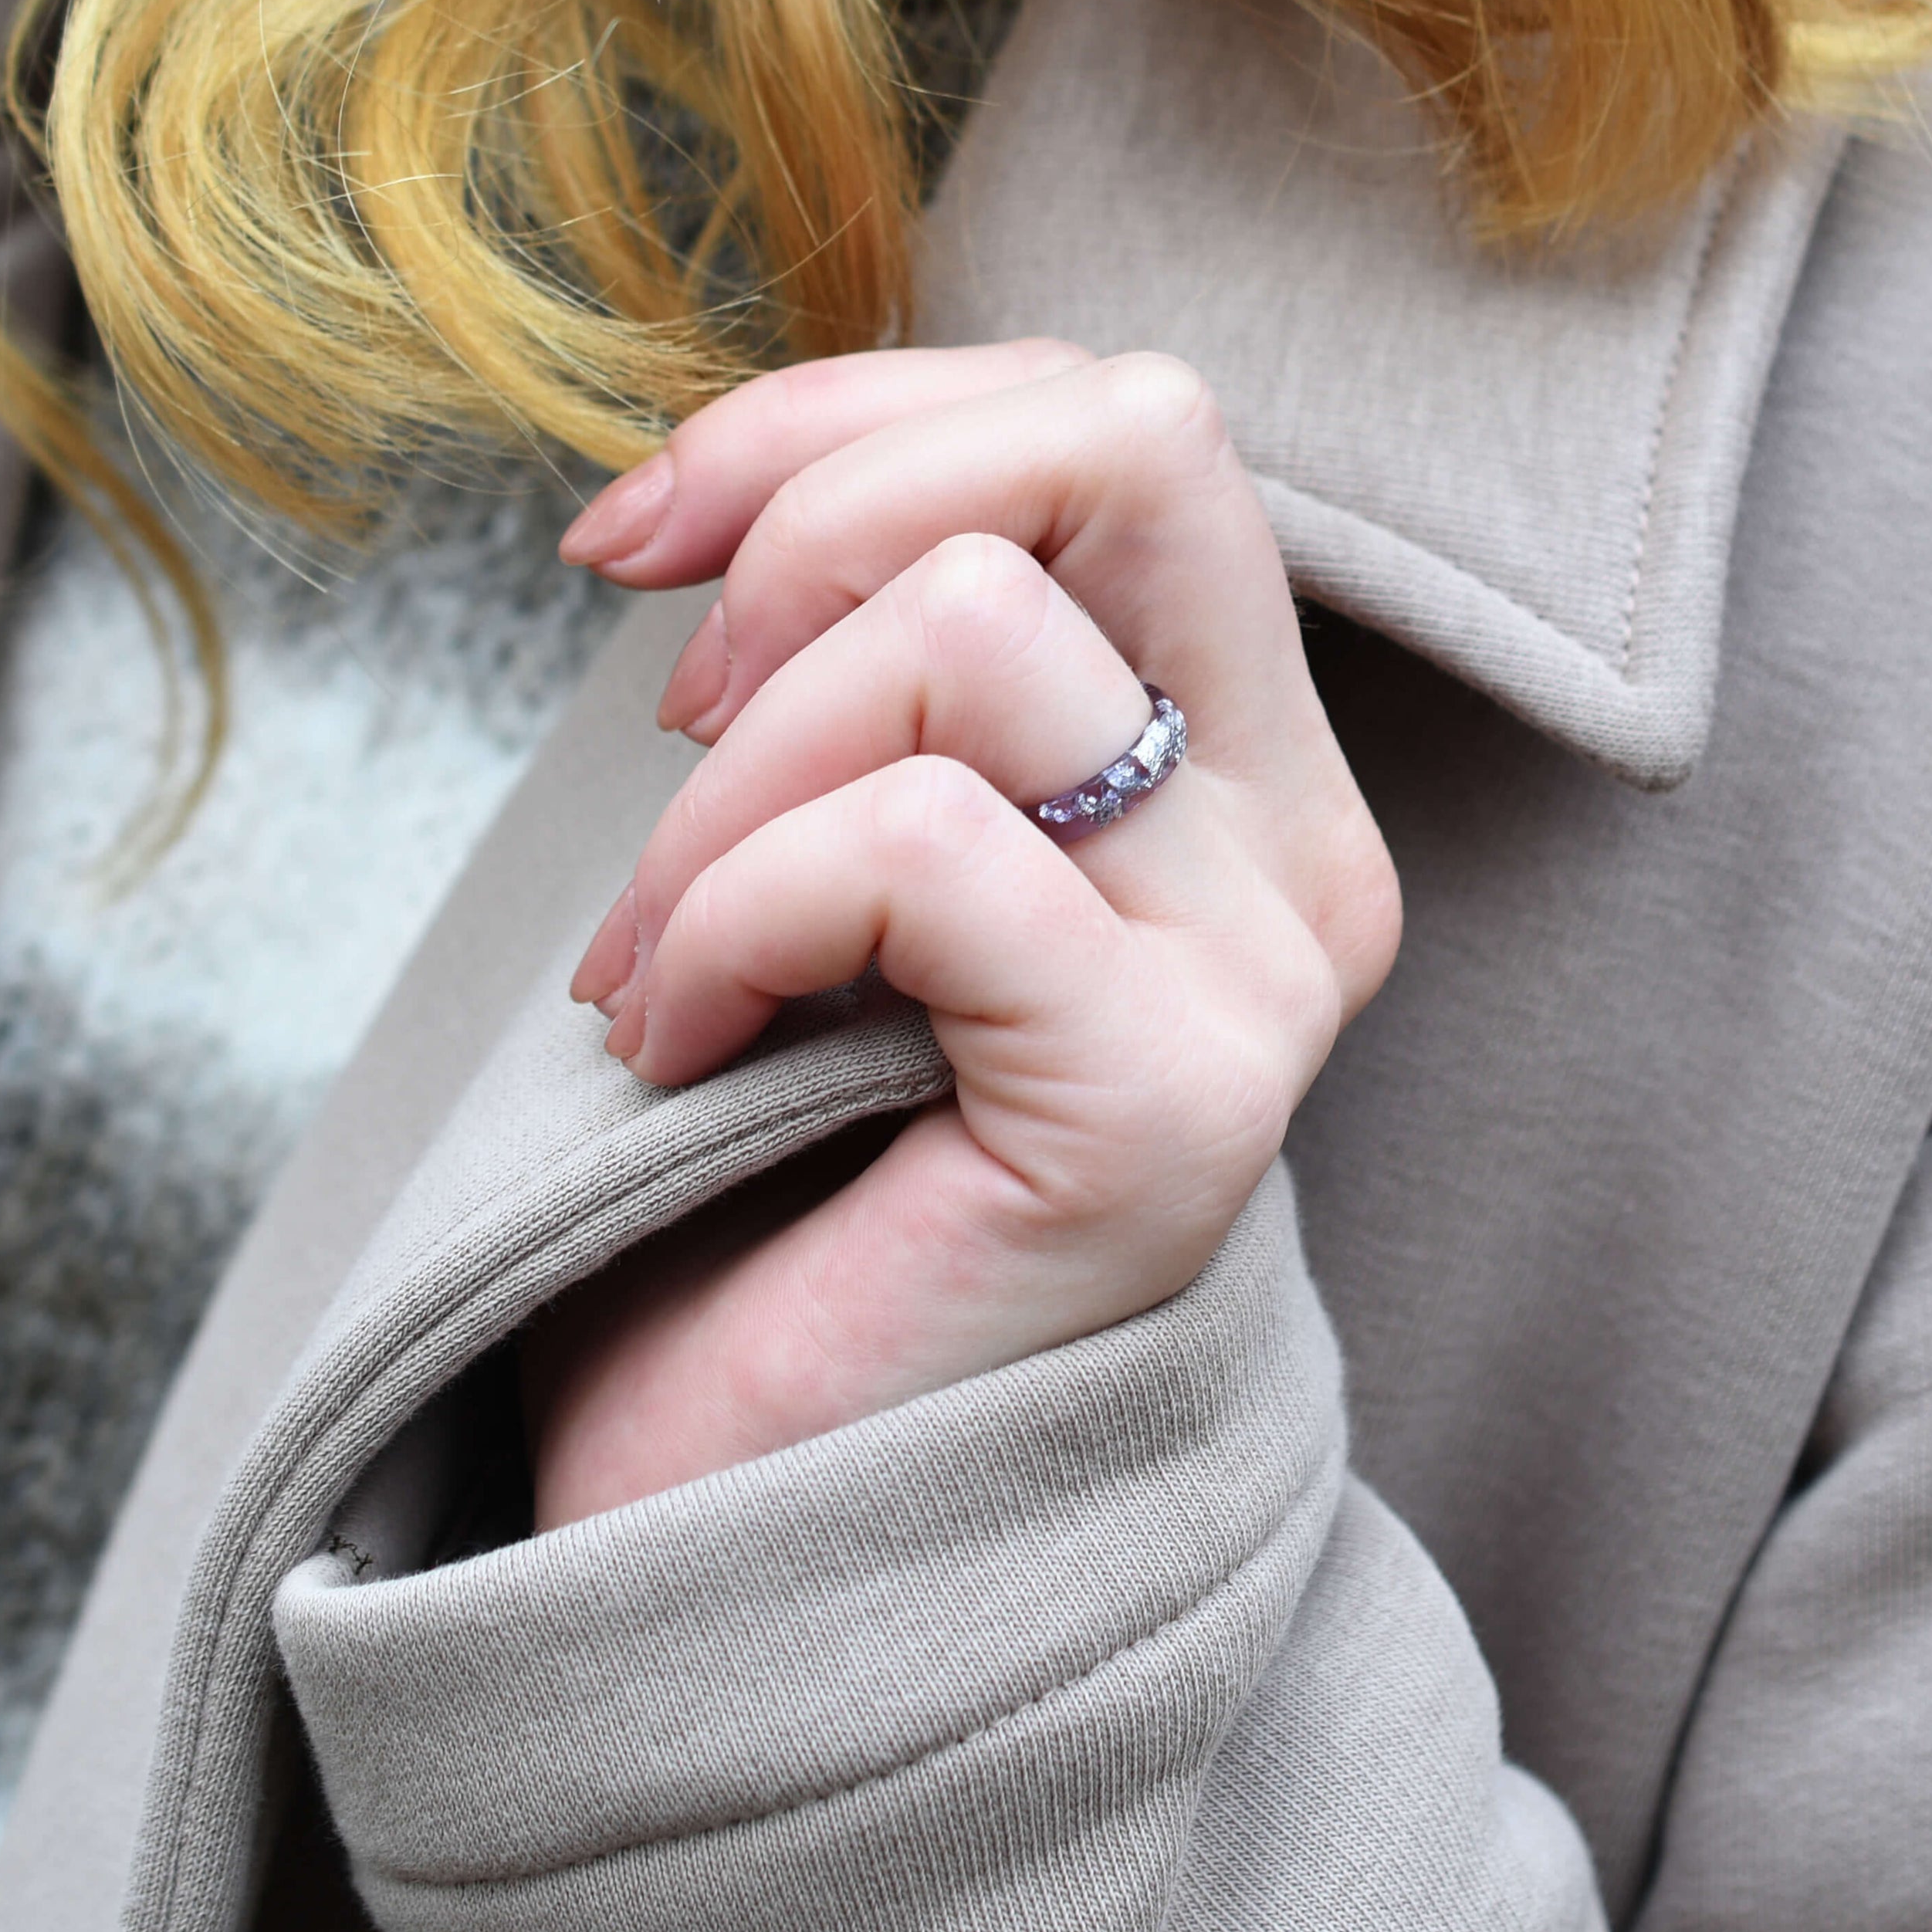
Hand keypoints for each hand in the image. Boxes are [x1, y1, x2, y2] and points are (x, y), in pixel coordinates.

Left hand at [523, 341, 1399, 1525]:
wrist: (752, 1513)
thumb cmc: (760, 1165)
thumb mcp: (811, 826)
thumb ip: (857, 650)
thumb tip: (702, 497)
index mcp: (1236, 757)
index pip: (1119, 420)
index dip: (852, 419)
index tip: (639, 543)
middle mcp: (1292, 843)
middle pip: (1133, 435)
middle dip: (828, 515)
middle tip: (677, 726)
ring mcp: (1257, 970)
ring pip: (972, 635)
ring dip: (728, 783)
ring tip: (657, 963)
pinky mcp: (1170, 1097)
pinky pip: (914, 847)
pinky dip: (732, 914)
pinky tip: (683, 1047)